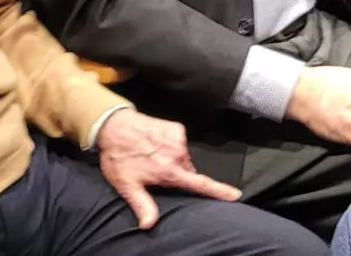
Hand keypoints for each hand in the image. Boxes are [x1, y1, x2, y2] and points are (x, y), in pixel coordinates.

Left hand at [96, 110, 239, 228]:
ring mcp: (178, 139)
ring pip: (183, 158)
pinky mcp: (176, 127)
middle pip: (188, 171)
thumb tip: (148, 224)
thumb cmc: (119, 157)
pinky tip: (155, 145)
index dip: (219, 190)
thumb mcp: (127, 185)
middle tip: (156, 172)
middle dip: (177, 175)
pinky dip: (171, 146)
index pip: (199, 183)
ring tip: (153, 156)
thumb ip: (142, 204)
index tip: (235, 194)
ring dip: (173, 160)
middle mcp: (178, 154)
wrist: (114, 125)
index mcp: (169, 170)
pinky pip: (180, 143)